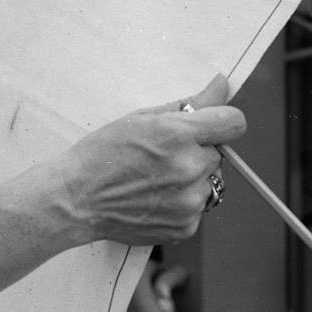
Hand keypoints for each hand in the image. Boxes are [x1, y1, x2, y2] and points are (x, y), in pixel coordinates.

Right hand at [58, 74, 244, 245]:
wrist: (77, 199)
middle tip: (162, 157)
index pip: (233, 123)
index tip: (209, 127)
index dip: (222, 122)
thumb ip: (188, 104)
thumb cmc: (102, 154)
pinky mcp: (186, 226)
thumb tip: (222, 86)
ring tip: (154, 180)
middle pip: (218, 154)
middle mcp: (189, 168)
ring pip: (209, 182)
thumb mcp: (140, 118)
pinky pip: (198, 208)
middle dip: (197, 152)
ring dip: (191, 179)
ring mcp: (189, 202)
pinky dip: (181, 203)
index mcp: (178, 135)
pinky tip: (153, 198)